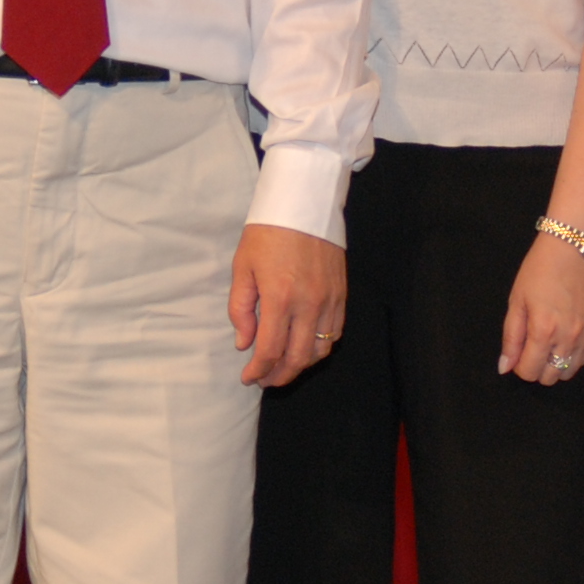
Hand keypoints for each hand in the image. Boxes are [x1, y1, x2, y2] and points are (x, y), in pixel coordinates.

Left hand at [229, 225, 345, 387]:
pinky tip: (305, 346)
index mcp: (279, 297)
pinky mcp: (341, 293)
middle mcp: (308, 304)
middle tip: (265, 380)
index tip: (248, 378)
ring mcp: (329, 300)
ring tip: (284, 366)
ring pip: (320, 350)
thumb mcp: (243, 267)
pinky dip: (320, 347)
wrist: (303, 203)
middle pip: (298, 358)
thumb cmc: (267, 232)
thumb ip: (241, 309)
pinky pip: (336, 332)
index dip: (258, 370)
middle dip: (279, 376)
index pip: (270, 350)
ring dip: (301, 365)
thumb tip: (244, 343)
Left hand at [496, 237, 583, 383]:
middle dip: (536, 368)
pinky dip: (572, 356)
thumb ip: (511, 338)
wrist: (572, 249)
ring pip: (569, 372)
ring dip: (555, 364)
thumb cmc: (539, 271)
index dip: (519, 366)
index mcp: (544, 331)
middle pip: (550, 377)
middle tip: (532, 348)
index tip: (518, 352)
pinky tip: (565, 339)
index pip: (529, 371)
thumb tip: (505, 367)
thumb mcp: (516, 302)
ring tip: (549, 343)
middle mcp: (568, 337)